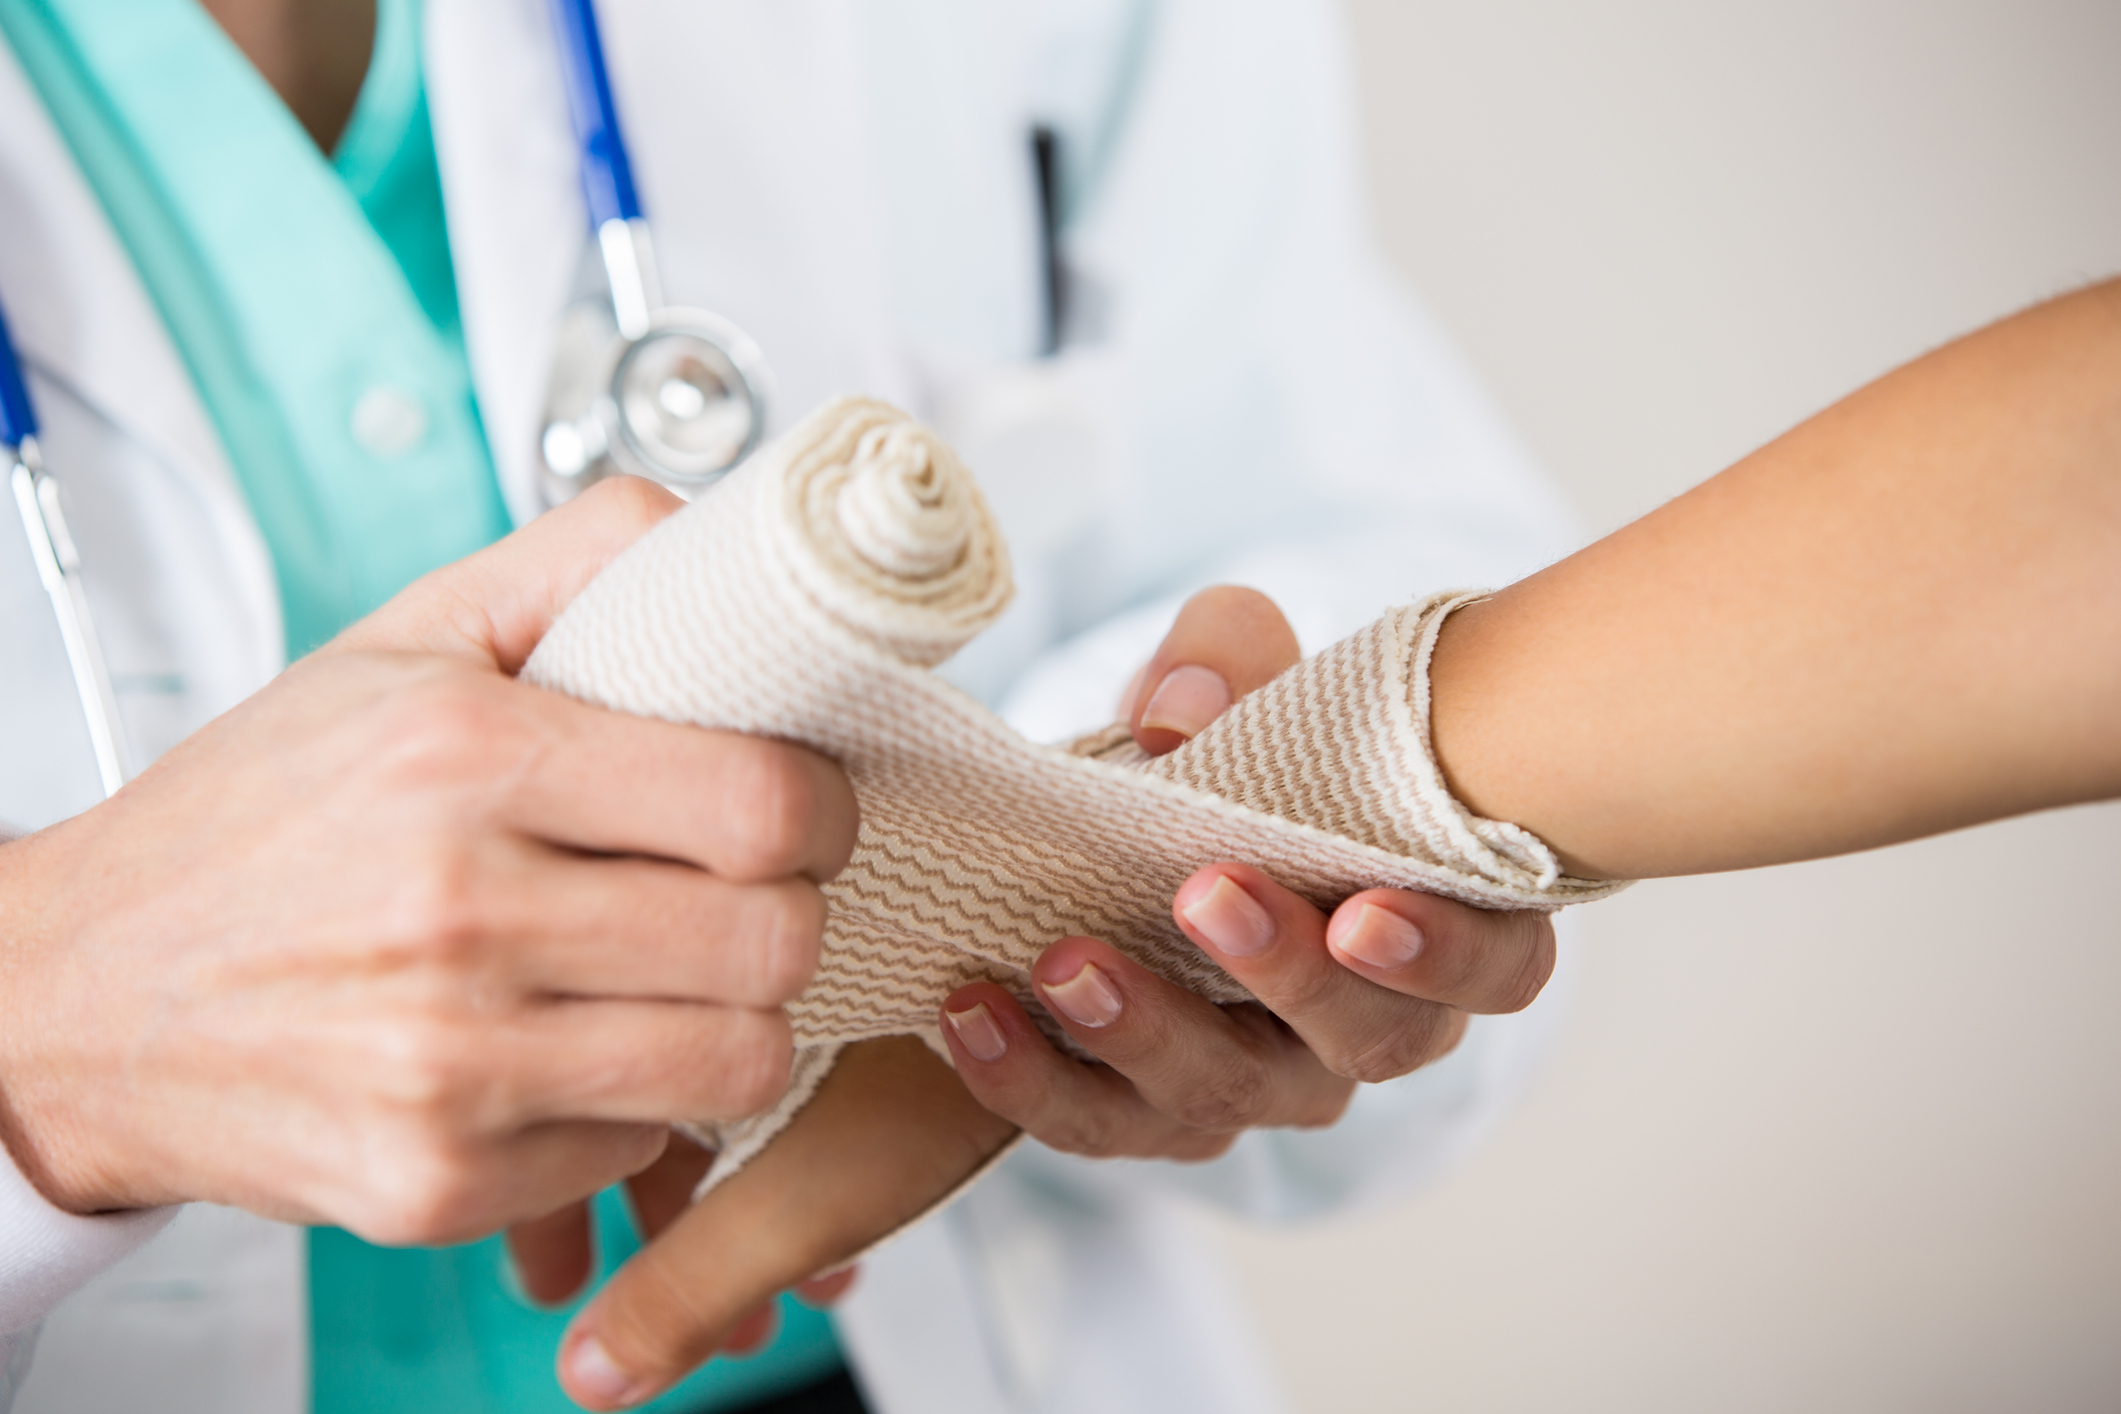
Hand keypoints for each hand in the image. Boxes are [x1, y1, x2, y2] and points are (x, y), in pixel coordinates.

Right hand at [0, 479, 857, 1244]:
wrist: (71, 997)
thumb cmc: (254, 817)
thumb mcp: (399, 643)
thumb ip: (574, 561)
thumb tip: (717, 533)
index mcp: (463, 759)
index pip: (763, 804)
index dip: (821, 806)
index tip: (798, 808)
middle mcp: (456, 915)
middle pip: (775, 942)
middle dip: (785, 912)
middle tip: (737, 894)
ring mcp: (446, 1065)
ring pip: (737, 1061)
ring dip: (729, 1017)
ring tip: (667, 975)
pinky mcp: (434, 1182)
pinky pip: (636, 1148)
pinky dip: (627, 1102)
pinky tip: (564, 1047)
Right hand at [522, 587, 1556, 1404]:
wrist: (1285, 763)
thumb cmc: (1091, 875)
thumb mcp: (926, 1005)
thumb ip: (770, 1185)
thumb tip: (593, 1381)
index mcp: (1138, 1088)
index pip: (1082, 1119)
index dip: (1029, 1083)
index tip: (963, 1000)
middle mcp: (1258, 1073)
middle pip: (1207, 1096)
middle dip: (1134, 1030)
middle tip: (1069, 947)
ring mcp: (1371, 1016)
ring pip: (1342, 1044)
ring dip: (1269, 974)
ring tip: (1205, 891)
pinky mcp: (1470, 946)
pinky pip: (1481, 972)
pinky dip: (1437, 947)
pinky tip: (1372, 902)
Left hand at [938, 586, 1555, 1158]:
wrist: (1132, 817)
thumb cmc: (1236, 744)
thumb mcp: (1239, 672)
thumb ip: (1229, 660)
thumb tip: (1181, 710)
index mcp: (1441, 922)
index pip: (1493, 967)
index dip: (1442, 954)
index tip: (1363, 911)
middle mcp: (1368, 1026)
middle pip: (1362, 1040)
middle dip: (1281, 975)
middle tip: (1201, 898)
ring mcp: (1263, 1085)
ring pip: (1225, 1097)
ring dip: (1143, 1034)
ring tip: (1064, 964)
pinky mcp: (1156, 1117)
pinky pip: (1101, 1123)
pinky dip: (1030, 1077)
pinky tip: (968, 1013)